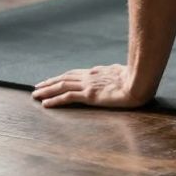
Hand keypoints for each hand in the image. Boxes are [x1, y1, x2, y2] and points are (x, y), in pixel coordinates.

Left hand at [31, 63, 149, 108]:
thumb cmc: (137, 78)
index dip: (62, 77)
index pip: (75, 74)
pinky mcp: (89, 95)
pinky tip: (45, 104)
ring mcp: (89, 85)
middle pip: (64, 78)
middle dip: (49, 82)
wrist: (140, 83)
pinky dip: (55, 100)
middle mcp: (90, 76)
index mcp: (98, 72)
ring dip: (47, 90)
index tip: (53, 79)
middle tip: (37, 86)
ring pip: (62, 86)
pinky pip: (67, 97)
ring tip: (35, 94)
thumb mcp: (124, 73)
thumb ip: (116, 73)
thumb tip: (117, 71)